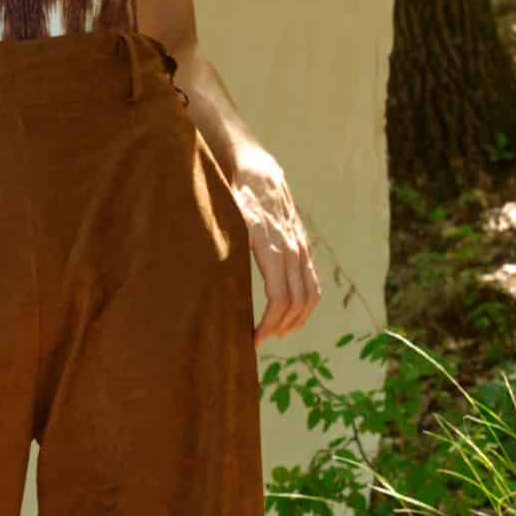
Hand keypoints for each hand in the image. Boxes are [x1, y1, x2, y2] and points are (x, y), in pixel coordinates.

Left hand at [230, 157, 320, 342]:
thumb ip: (219, 248)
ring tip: (278, 333)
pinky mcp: (305, 248)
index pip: (279, 298)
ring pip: (310, 295)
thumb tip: (202, 282)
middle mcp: (293, 250)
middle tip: (260, 340)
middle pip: (296, 302)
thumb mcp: (223, 221)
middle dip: (280, 326)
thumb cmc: (233, 199)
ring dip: (297, 319)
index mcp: (272, 248)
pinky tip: (292, 316)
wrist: (259, 174)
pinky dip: (307, 305)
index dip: (268, 324)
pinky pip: (313, 283)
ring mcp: (302, 249)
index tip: (253, 339)